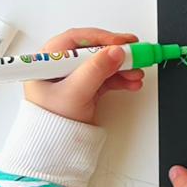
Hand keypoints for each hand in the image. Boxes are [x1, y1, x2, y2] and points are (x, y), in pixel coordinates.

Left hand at [24, 27, 143, 125]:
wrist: (54, 149)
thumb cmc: (50, 123)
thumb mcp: (74, 93)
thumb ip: (95, 70)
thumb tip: (115, 51)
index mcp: (48, 61)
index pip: (76, 40)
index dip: (101, 38)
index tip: (121, 42)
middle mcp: (60, 67)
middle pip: (93, 51)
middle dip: (117, 54)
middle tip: (136, 54)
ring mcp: (74, 78)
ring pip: (102, 64)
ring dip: (122, 67)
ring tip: (137, 73)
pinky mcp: (85, 89)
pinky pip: (106, 78)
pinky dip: (120, 79)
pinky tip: (132, 82)